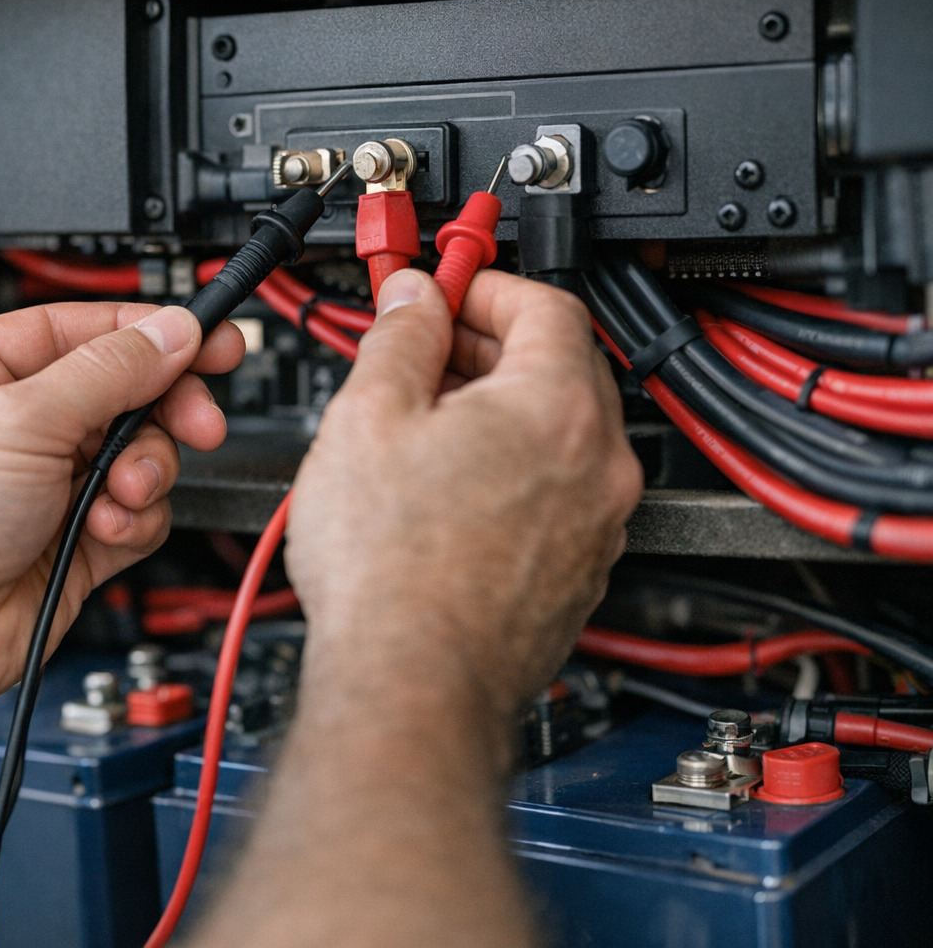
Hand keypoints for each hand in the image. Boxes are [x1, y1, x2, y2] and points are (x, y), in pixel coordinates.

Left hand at [0, 301, 242, 725]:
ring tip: (125, 489)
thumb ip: (108, 371)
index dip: (147, 333)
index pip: (80, 331)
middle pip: (122, 393)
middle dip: (161, 409)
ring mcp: (43, 486)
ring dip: (144, 471)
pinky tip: (103, 529)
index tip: (206, 339)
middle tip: (197, 420)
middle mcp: (10, 425)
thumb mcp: (19, 419)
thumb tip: (170, 333)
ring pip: (137, 454)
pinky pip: (136, 513)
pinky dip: (132, 520)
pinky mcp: (71, 541)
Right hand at [190, 270, 639, 947]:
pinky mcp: (575, 578)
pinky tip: (441, 496)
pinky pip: (551, 498)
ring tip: (418, 427)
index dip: (485, 283)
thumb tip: (415, 299)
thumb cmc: (391, 570)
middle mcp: (600, 466)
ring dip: (495, 413)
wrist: (410, 685)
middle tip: (421, 349)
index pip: (545, 303)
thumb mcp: (368, 418)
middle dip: (486, 347)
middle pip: (559, 368)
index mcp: (558, 407)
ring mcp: (596, 528)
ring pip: (555, 438)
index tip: (443, 288)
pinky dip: (507, 475)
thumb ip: (400, 338)